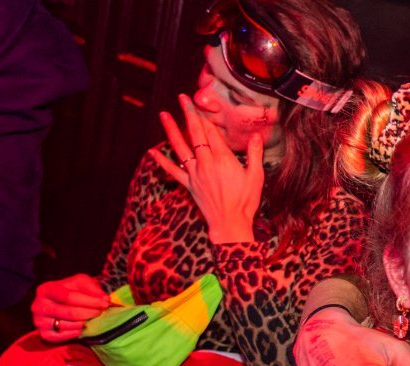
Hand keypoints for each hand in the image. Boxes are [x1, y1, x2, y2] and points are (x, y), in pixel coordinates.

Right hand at [31, 273, 111, 342]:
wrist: (59, 304)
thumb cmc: (71, 291)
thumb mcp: (80, 283)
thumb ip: (92, 288)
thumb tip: (105, 299)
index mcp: (46, 289)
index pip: (69, 296)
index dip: (90, 301)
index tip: (105, 303)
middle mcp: (39, 305)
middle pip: (70, 313)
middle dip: (90, 313)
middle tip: (101, 312)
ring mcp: (39, 321)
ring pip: (68, 325)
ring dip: (85, 322)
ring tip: (91, 318)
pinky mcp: (44, 334)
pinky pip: (64, 336)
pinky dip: (76, 332)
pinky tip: (81, 326)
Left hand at [150, 94, 262, 243]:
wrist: (230, 223)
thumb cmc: (246, 201)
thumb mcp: (256, 176)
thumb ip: (255, 154)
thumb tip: (257, 135)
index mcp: (223, 159)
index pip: (212, 133)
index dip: (206, 118)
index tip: (201, 104)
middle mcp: (206, 163)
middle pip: (195, 133)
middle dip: (188, 114)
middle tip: (182, 98)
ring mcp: (195, 173)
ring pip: (180, 147)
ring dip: (171, 129)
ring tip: (163, 114)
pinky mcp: (189, 184)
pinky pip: (172, 170)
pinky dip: (161, 161)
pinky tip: (152, 151)